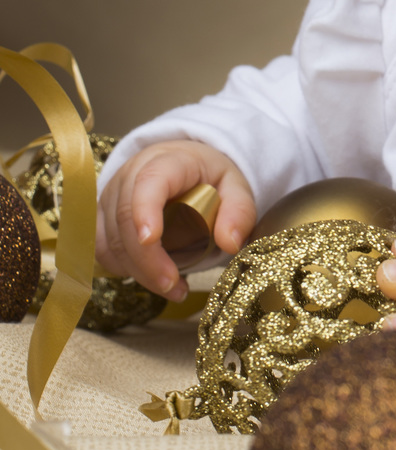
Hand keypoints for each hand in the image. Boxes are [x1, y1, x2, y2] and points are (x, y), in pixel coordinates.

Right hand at [97, 139, 256, 303]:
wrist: (184, 167)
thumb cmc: (209, 177)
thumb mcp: (235, 186)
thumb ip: (240, 212)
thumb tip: (231, 243)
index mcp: (167, 162)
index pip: (148, 182)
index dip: (144, 211)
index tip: (151, 240)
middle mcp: (131, 175)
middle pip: (125, 218)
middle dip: (146, 258)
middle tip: (173, 285)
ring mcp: (111, 196)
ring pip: (111, 238)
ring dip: (138, 270)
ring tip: (173, 288)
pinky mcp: (103, 217)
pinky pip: (102, 248)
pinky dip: (124, 269)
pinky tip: (151, 279)